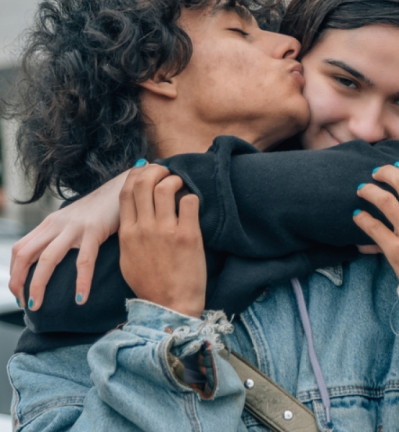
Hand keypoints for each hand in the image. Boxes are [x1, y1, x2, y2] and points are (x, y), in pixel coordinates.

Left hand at [10, 170, 127, 309]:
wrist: (124, 187)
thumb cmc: (102, 209)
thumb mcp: (74, 221)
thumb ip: (62, 236)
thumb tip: (53, 261)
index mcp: (50, 224)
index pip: (20, 249)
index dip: (14, 273)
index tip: (20, 292)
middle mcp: (57, 224)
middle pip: (25, 254)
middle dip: (18, 281)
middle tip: (23, 304)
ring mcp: (74, 227)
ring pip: (47, 258)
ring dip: (38, 285)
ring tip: (37, 306)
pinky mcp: (94, 230)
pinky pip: (84, 260)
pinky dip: (81, 281)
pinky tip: (80, 298)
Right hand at [119, 164, 206, 317]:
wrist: (170, 306)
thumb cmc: (151, 285)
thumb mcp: (129, 258)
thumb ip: (130, 235)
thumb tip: (135, 215)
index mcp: (127, 233)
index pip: (126, 192)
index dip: (137, 175)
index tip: (148, 172)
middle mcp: (144, 229)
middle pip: (143, 183)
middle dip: (156, 171)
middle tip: (168, 172)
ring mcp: (165, 231)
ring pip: (165, 188)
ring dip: (175, 180)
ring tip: (182, 185)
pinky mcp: (187, 236)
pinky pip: (190, 201)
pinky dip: (192, 196)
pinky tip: (193, 203)